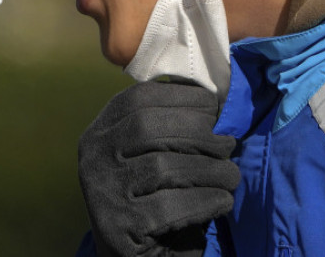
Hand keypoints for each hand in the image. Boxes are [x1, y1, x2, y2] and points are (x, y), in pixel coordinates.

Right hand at [78, 81, 239, 256]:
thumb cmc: (158, 195)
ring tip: (230, 177)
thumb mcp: (155, 152)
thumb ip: (172, 124)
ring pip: (163, 166)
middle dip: (198, 132)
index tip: (214, 108)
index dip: (181, 97)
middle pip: (148, 126)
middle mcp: (93, 157)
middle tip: (228, 145)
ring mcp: (101, 192)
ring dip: (209, 170)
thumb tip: (216, 100)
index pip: (138, 98)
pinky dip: (205, 200)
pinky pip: (169, 207)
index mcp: (101, 130)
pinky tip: (222, 202)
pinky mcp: (117, 227)